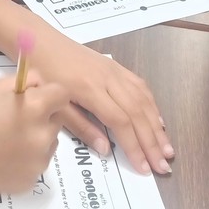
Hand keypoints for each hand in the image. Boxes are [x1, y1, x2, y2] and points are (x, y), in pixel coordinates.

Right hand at [0, 75, 66, 193]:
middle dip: (42, 117)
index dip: (50, 94)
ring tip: (6, 140)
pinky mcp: (30, 181)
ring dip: (36, 139)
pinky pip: (36, 164)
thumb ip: (26, 81)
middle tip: (15, 119)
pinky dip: (25, 160)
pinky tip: (2, 157)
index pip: (62, 95)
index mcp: (35, 108)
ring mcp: (38, 162)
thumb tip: (42, 84)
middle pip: (57, 120)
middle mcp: (42, 136)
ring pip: (49, 144)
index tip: (37, 98)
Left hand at [31, 31, 174, 175]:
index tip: (144, 168)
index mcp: (89, 89)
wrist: (40, 41)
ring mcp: (114, 70)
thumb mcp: (53, 103)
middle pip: (137, 113)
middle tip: (163, 166)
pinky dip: (152, 105)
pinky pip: (140, 86)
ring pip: (143, 100)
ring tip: (167, 149)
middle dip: (152, 142)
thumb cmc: (41, 73)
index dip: (134, 146)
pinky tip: (158, 121)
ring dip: (156, 127)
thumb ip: (80, 126)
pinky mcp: (115, 66)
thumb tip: (106, 150)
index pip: (120, 122)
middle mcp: (108, 79)